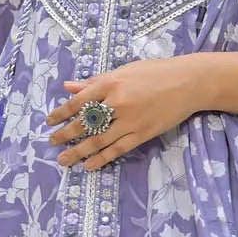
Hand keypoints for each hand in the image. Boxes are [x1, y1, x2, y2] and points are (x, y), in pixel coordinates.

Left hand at [45, 57, 203, 169]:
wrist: (188, 83)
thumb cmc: (156, 72)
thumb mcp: (124, 71)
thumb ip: (96, 81)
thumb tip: (69, 86)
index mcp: (111, 83)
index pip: (78, 101)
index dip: (61, 112)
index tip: (49, 121)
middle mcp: (117, 102)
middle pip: (84, 123)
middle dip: (65, 134)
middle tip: (52, 142)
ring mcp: (130, 121)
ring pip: (98, 140)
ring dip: (78, 151)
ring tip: (64, 159)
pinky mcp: (142, 134)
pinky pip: (117, 149)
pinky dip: (101, 158)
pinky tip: (89, 165)